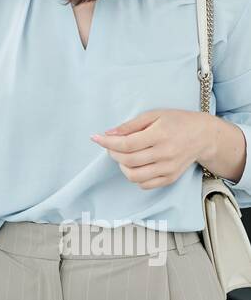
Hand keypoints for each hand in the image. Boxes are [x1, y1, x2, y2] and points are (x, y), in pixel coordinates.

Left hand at [91, 109, 208, 188]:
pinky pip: (145, 184)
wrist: (203, 135)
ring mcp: (168, 169)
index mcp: (160, 135)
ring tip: (123, 156)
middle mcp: (165, 154)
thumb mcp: (154, 115)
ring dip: (122, 166)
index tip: (95, 138)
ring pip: (134, 176)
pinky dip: (134, 177)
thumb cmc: (177, 121)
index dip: (107, 143)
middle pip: (128, 161)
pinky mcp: (170, 178)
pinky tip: (135, 165)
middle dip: (113, 153)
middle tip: (111, 146)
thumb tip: (108, 134)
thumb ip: (130, 125)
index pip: (126, 144)